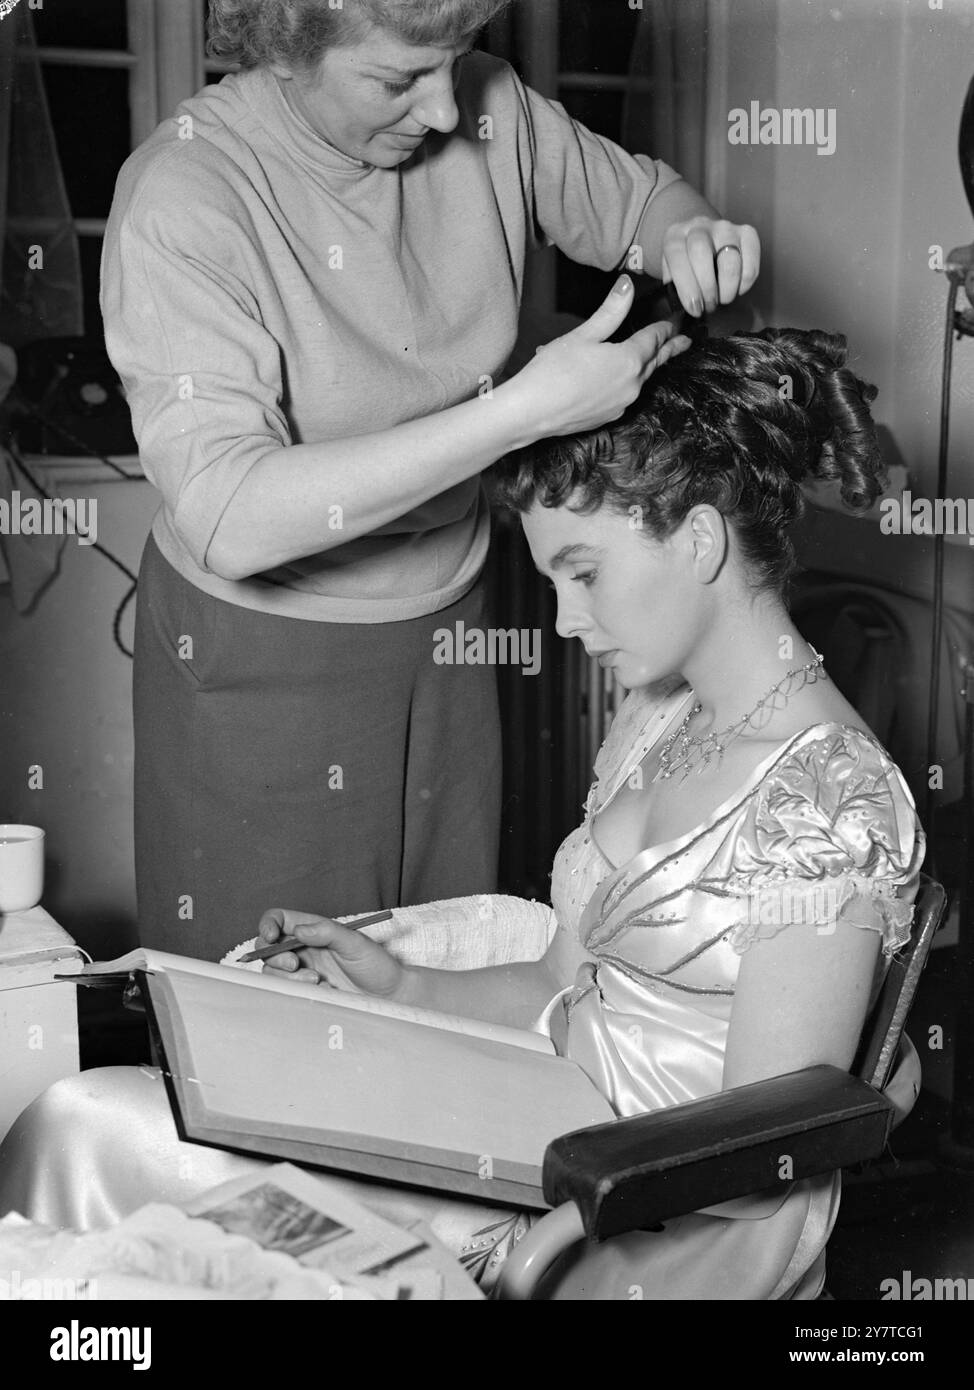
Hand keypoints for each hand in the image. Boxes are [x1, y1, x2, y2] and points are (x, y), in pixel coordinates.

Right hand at [258, 908, 405, 998]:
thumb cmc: (376, 965)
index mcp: (313, 929)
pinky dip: (297, 990)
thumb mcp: (356, 943)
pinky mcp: (305, 991)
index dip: (268, 925)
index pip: (279, 919)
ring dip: (288, 977)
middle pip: (268, 947)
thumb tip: (299, 930)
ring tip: (317, 981)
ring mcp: (302, 970)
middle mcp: (303, 948)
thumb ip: (328, 932)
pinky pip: (286, 990)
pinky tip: (322, 990)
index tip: (271, 937)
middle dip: (274, 956)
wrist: (387, 996)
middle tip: (295, 964)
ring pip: (273, 971)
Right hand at [513, 276, 691, 438]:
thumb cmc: (553, 371)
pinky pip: (626, 394)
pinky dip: (628, 382)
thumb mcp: (583, 335)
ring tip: (656, 357)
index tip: (678, 319)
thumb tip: (628, 285)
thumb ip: (611, 311)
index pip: (654, 338)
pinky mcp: (608, 417)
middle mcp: (632, 385)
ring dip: (649, 366)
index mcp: (629, 360)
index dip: (667, 326)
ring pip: (642, 379)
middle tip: (685, 340)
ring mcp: (622, 404)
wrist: (530, 413)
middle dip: (671, 349)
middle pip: (656, 362)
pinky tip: (622, 379)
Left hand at [662, 217, 759, 316]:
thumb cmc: (687, 264)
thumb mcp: (672, 273)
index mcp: (675, 235)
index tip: (695, 308)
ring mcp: (725, 228)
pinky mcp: (747, 233)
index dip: (686, 286)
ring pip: (729, 260)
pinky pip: (750, 262)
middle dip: (707, 288)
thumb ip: (673, 287)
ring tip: (723, 299)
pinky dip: (745, 283)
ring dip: (727, 288)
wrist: (704, 241)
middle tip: (710, 305)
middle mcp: (699, 226)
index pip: (677, 256)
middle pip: (701, 253)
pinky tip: (737, 288)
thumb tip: (688, 305)